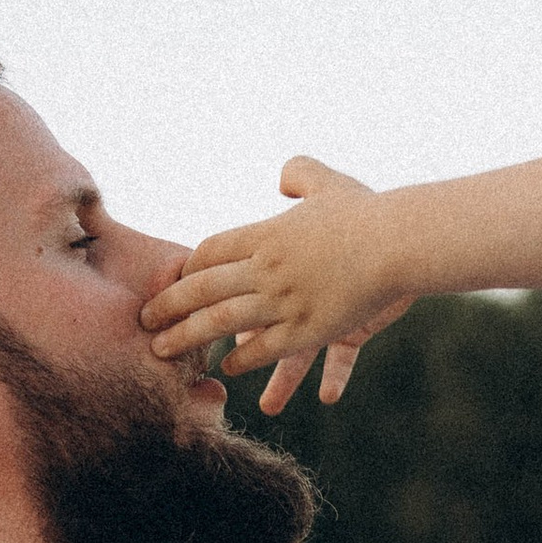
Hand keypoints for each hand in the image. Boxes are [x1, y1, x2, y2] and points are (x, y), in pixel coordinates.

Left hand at [142, 157, 411, 413]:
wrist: (397, 243)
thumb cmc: (367, 212)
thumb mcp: (328, 183)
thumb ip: (300, 174)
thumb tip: (282, 178)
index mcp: (265, 233)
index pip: (210, 251)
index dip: (188, 268)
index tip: (173, 281)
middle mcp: (266, 267)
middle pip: (203, 288)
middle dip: (169, 305)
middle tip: (144, 321)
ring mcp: (284, 301)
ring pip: (221, 322)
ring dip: (188, 337)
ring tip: (162, 351)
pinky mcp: (307, 329)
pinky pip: (263, 349)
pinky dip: (242, 359)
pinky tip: (228, 368)